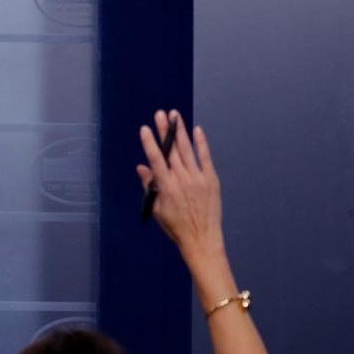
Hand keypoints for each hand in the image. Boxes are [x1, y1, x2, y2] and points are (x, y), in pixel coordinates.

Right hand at [137, 109, 224, 262]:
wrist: (202, 239)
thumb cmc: (176, 227)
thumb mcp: (157, 209)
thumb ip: (150, 186)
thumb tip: (142, 168)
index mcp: (167, 188)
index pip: (156, 160)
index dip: (149, 143)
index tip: (145, 129)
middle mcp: (183, 180)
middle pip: (171, 150)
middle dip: (165, 131)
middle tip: (161, 114)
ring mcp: (199, 179)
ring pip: (187, 151)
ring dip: (180, 132)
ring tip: (175, 116)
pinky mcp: (211, 180)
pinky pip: (205, 158)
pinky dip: (201, 144)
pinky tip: (196, 131)